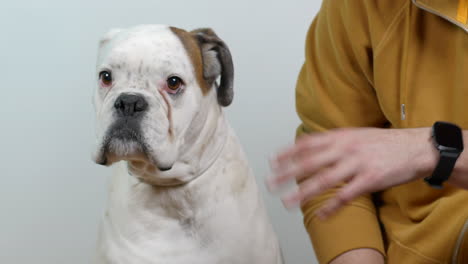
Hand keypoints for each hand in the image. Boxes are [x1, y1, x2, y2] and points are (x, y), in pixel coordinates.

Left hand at [268, 127, 435, 218]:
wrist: (415, 147)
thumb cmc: (383, 142)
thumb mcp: (356, 135)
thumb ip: (334, 140)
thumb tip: (311, 144)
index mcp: (340, 136)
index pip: (307, 143)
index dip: (288, 152)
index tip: (273, 161)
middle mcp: (345, 148)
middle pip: (310, 162)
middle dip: (287, 173)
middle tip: (271, 183)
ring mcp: (357, 163)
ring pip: (324, 180)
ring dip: (303, 192)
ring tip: (288, 202)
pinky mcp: (370, 179)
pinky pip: (347, 195)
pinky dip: (332, 206)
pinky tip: (321, 215)